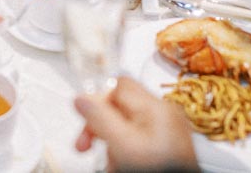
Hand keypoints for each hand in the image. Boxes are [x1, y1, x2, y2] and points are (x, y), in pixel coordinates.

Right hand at [74, 77, 197, 169]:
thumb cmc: (157, 171)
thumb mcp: (122, 143)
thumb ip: (99, 117)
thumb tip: (81, 98)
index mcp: (157, 107)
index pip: (119, 85)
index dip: (98, 101)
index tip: (86, 121)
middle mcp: (166, 115)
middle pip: (122, 107)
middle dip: (102, 126)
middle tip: (85, 145)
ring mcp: (169, 132)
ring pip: (128, 126)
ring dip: (112, 143)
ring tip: (112, 163)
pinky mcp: (169, 148)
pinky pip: (140, 140)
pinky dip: (127, 151)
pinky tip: (123, 165)